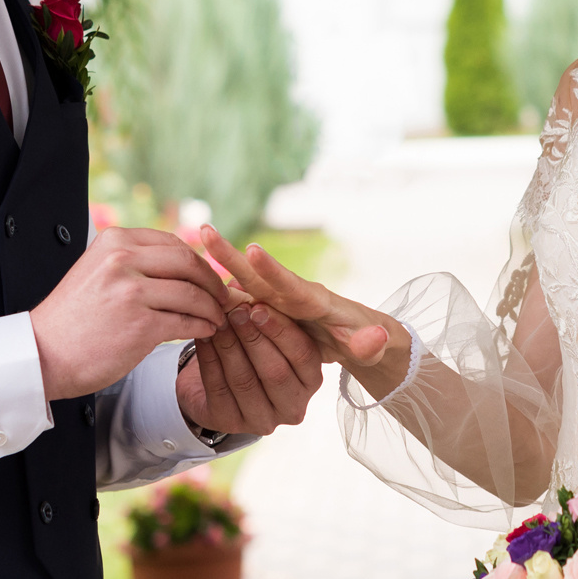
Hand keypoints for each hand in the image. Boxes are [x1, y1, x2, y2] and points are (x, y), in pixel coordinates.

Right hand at [29, 227, 228, 398]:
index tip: (210, 276)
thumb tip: (181, 260)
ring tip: (218, 318)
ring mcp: (132, 292)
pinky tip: (207, 331)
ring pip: (192, 293)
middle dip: (213, 281)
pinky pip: (187, 321)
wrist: (43, 354)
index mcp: (115, 241)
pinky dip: (203, 326)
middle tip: (225, 296)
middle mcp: (123, 260)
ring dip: (213, 308)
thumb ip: (133, 261)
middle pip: (189, 263)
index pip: (173, 243)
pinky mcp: (141, 325)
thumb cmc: (74, 318)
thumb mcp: (98, 270)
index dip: (199, 261)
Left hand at [175, 293, 325, 435]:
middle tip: (236, 311)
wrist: (219, 380)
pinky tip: (204, 336)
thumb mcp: (266, 329)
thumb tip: (246, 281)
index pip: (303, 355)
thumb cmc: (252, 348)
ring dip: (229, 346)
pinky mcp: (231, 424)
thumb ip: (265, 310)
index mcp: (310, 380)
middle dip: (253, 338)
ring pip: (245, 381)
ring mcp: (263, 420)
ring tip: (218, 319)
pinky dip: (210, 359)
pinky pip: (219, 389)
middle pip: (275, 371)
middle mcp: (293, 405)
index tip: (260, 306)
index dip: (281, 330)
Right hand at [194, 229, 395, 380]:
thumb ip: (370, 344)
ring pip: (245, 282)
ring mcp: (277, 300)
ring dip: (223, 262)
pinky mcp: (267, 307)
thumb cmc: (362, 341)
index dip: (272, 271)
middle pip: (259, 275)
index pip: (291, 285)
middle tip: (208, 231)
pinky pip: (242, 297)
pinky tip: (197, 278)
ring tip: (198, 239)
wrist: (353, 336)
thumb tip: (380, 335)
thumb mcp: (370, 347)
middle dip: (235, 255)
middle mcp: (293, 294)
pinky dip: (221, 287)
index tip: (253, 250)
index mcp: (315, 302)